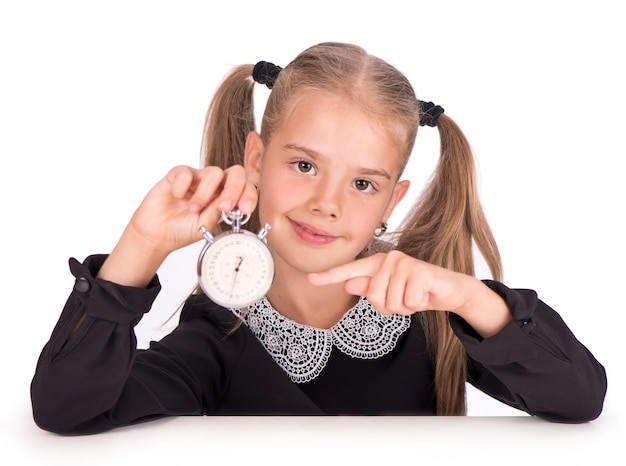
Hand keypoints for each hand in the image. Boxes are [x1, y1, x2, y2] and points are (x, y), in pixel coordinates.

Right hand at [129, 164, 256, 256]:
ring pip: (214, 172)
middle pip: (237, 173)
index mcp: (226, 198)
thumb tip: (230, 203)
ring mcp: (198, 178)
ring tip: (193, 208)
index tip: (245, 209)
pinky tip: (177, 196)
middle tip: (224, 207)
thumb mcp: (204, 227)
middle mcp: (215, 185)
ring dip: (205, 193)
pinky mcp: (178, 174)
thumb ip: (217, 213)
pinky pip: (186, 172)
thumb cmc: (182, 230)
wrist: (157, 234)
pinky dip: (182, 186)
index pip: (246, 188)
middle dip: (234, 189)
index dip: (249, 195)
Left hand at [308, 251, 510, 337]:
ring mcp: (404, 263)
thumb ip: (371, 288)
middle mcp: (389, 259)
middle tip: (405, 297)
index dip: (330, 277)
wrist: (449, 290)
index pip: (350, 272)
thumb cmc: (416, 291)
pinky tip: (424, 295)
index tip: (311, 279)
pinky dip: (417, 305)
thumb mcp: (391, 293)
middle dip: (391, 306)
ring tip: (414, 295)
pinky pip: (408, 303)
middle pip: (374, 298)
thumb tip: (349, 284)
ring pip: (391, 302)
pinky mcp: (420, 271)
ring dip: (405, 307)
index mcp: (378, 264)